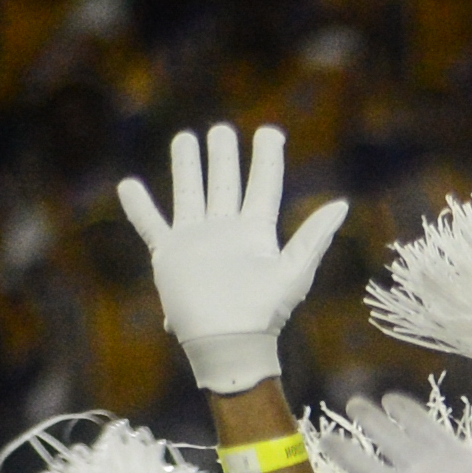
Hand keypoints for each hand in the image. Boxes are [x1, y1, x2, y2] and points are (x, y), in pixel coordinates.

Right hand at [110, 124, 347, 399]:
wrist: (228, 342)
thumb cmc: (264, 313)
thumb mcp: (295, 271)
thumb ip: (315, 236)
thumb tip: (342, 204)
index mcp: (257, 234)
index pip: (264, 187)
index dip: (267, 159)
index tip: (270, 132)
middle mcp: (226, 232)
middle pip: (225, 184)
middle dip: (224, 156)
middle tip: (221, 130)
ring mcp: (197, 241)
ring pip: (190, 193)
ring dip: (188, 167)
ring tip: (186, 138)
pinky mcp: (170, 255)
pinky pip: (151, 225)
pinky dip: (139, 206)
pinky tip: (129, 184)